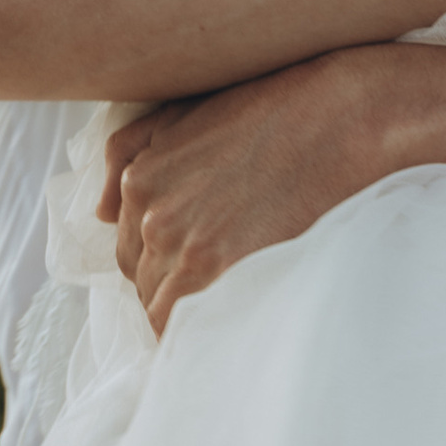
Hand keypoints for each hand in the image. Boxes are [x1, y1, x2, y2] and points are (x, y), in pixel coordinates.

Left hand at [100, 52, 388, 333]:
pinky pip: (188, 328)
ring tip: (230, 310)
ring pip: (162, 310)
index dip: (163, 265)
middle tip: (219, 290)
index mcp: (142, 182)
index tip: (198, 268)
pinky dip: (202, 335)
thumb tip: (96, 212)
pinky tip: (230, 332)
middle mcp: (153, 218)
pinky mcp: (222, 272)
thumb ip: (131, 151)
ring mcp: (184, 249)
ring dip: (190, 316)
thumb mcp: (188, 114)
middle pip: (144, 284)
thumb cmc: (281, 110)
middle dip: (174, 291)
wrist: (350, 117)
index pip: (130, 251)